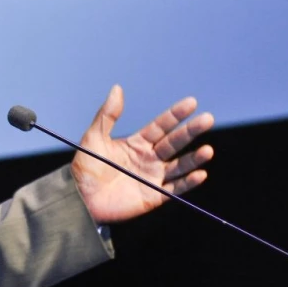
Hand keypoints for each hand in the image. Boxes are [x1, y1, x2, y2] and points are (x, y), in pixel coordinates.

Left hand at [71, 85, 214, 224]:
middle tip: (207, 119)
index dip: (175, 115)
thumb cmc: (85, 168)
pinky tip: (200, 174)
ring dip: (194, 158)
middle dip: (190, 131)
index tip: (191, 102)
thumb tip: (117, 88)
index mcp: (136, 143)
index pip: (161, 126)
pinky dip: (188, 182)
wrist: (79, 198)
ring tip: (207, 150)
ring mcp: (152, 177)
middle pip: (174, 142)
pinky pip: (175, 189)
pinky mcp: (154, 196)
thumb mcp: (94, 138)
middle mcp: (148, 158)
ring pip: (179, 166)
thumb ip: (107, 115)